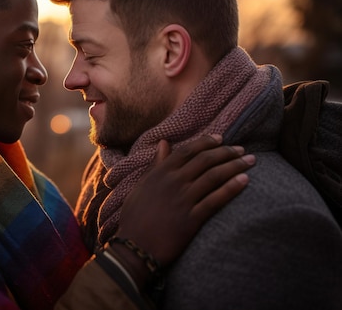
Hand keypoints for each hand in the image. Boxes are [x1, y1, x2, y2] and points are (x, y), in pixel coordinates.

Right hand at [112, 135, 253, 285]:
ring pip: (214, 176)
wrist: (134, 247)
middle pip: (205, 160)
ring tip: (250, 161)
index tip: (221, 139)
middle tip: (243, 150)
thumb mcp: (141, 185)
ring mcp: (183, 200)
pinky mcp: (191, 219)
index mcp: (160, 172)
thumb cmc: (135, 216)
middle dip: (227, 152)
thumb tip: (164, 143)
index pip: (188, 150)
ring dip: (235, 166)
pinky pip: (216, 200)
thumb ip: (156, 164)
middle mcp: (173, 182)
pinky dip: (232, 188)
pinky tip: (245, 181)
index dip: (207, 142)